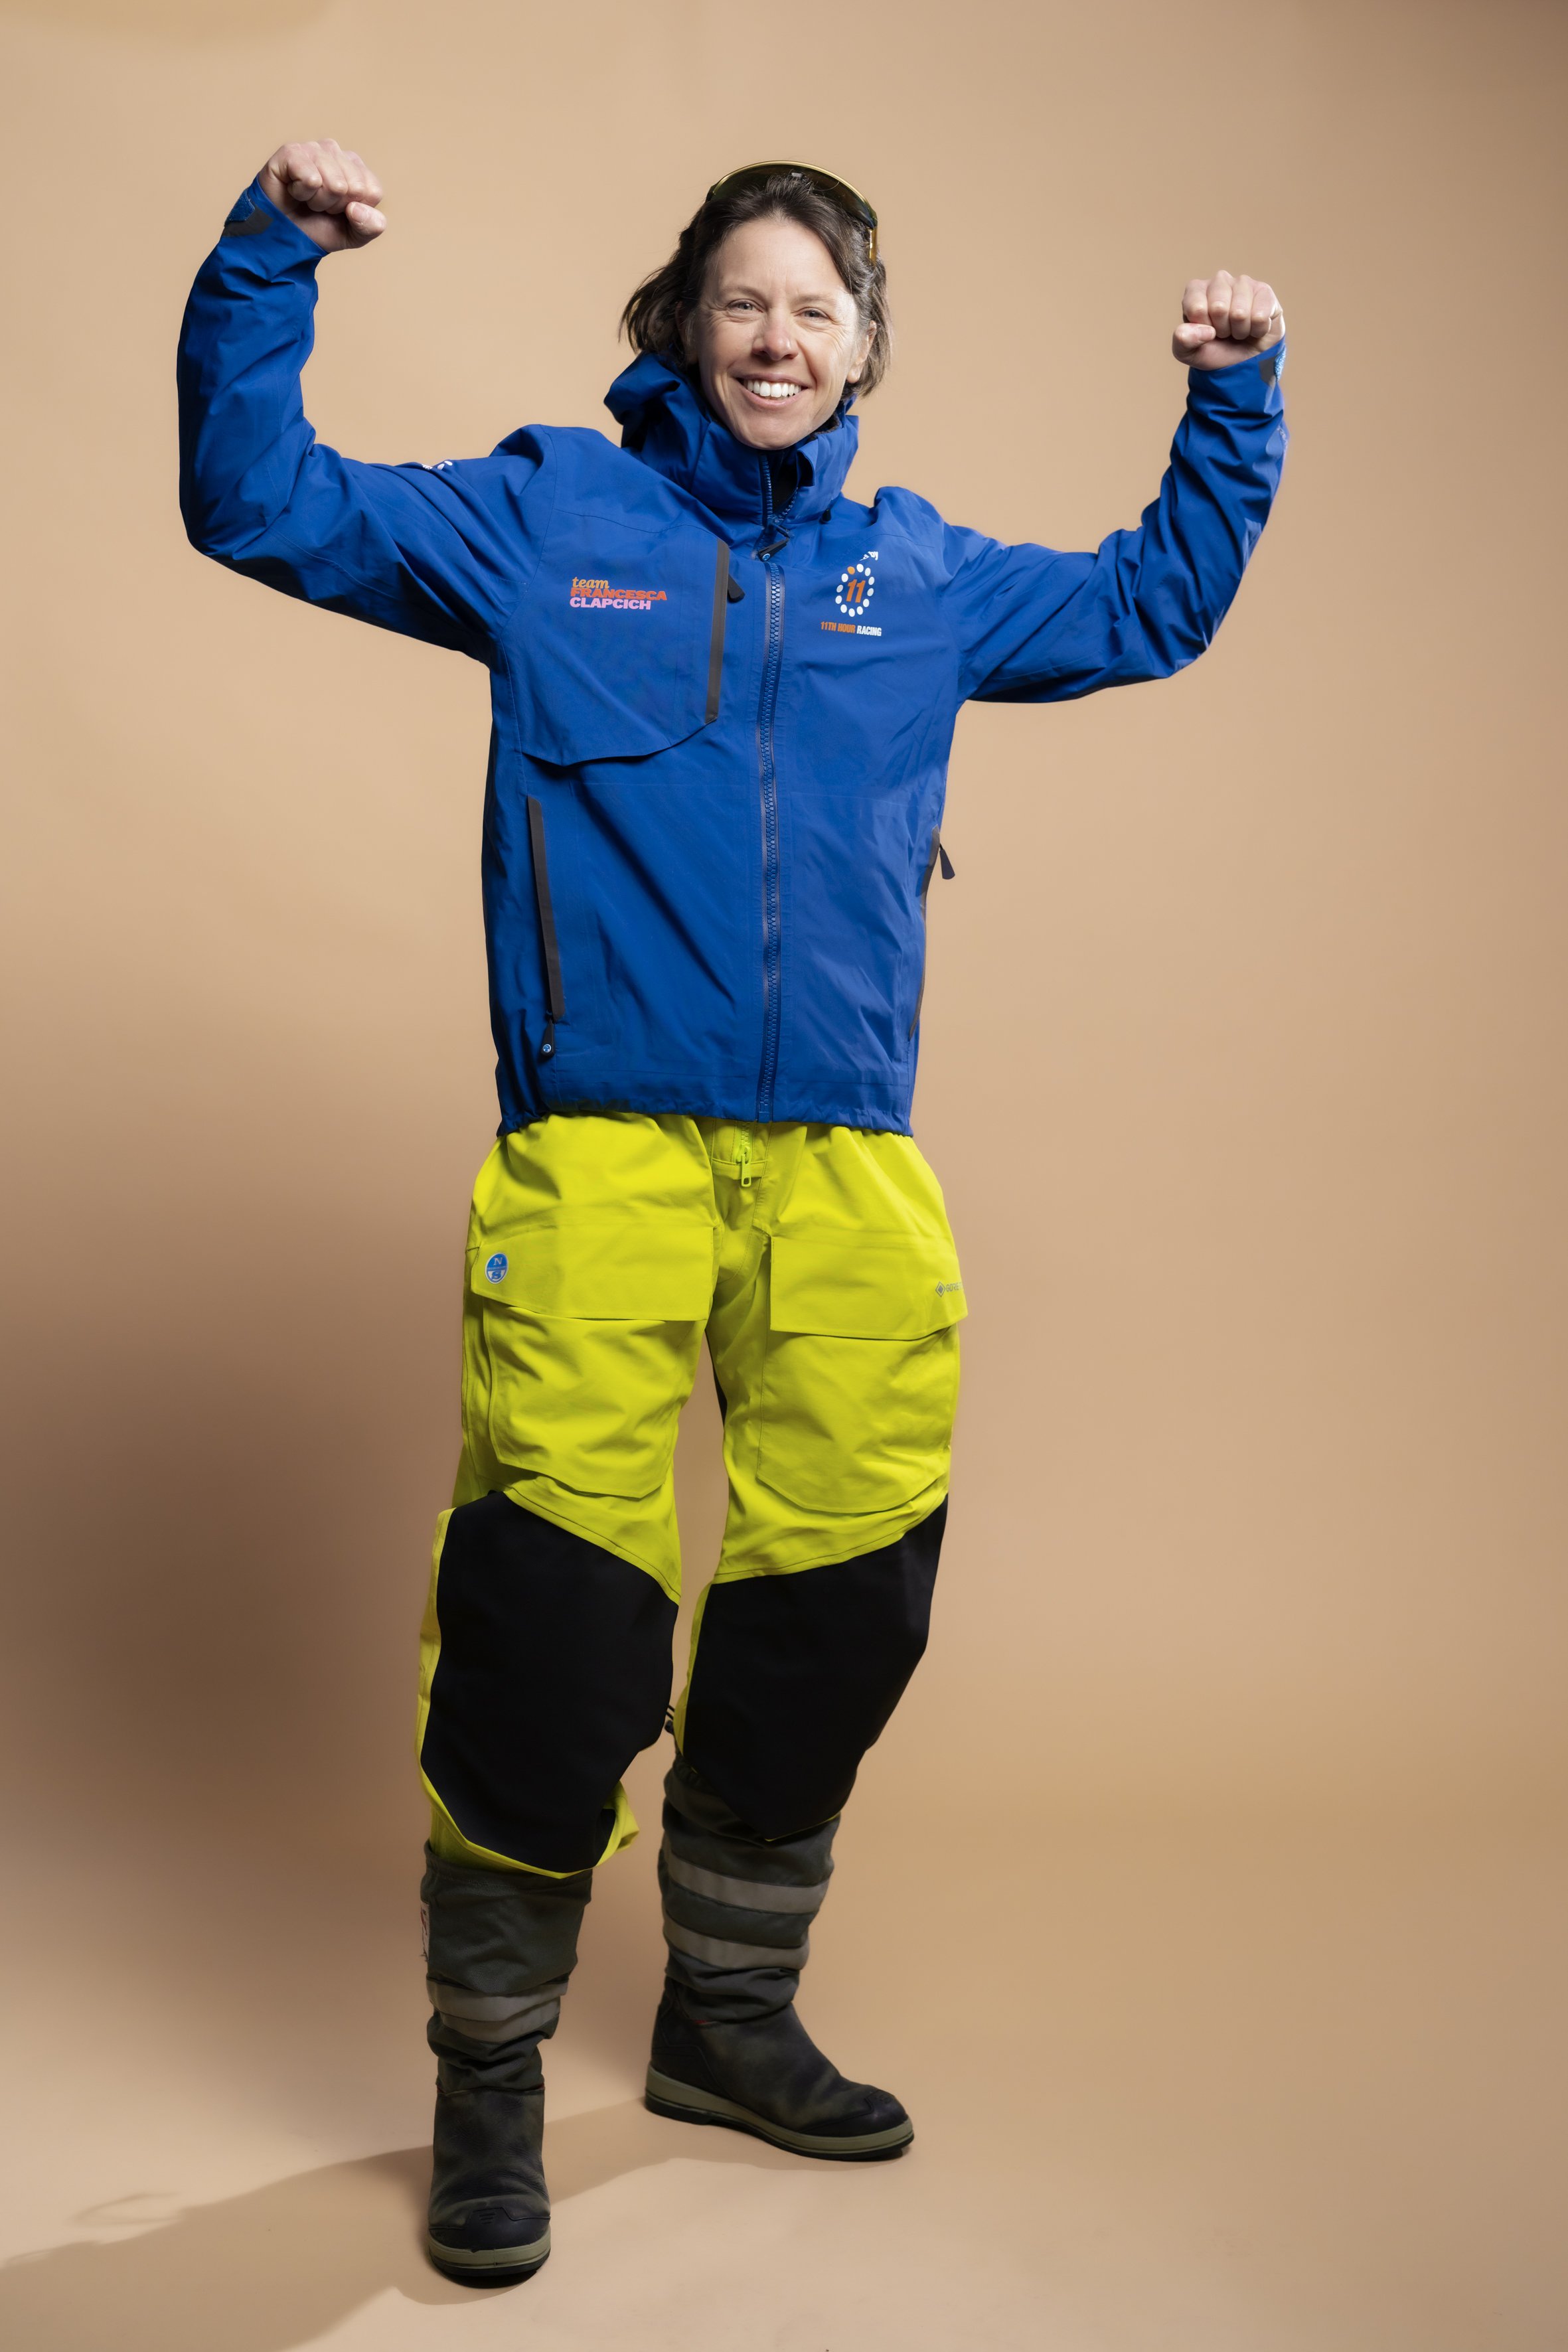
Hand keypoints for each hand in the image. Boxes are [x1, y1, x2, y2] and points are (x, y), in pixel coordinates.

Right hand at [257, 139, 385, 252]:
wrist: (284, 234)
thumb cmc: (319, 227)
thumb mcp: (355, 235)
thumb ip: (371, 226)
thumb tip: (357, 208)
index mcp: (356, 167)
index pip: (372, 190)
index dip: (355, 210)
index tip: (338, 211)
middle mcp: (336, 152)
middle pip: (354, 188)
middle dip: (336, 206)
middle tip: (320, 206)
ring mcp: (314, 149)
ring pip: (334, 184)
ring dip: (318, 202)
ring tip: (306, 199)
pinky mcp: (291, 152)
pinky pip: (311, 178)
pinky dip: (302, 193)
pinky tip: (293, 189)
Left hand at [1173, 272, 1283, 369]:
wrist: (1243, 360)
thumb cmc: (1214, 350)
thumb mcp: (1188, 352)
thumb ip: (1183, 341)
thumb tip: (1202, 330)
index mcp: (1196, 290)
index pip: (1196, 307)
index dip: (1202, 328)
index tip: (1206, 331)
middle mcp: (1219, 281)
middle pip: (1218, 307)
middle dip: (1222, 329)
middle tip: (1224, 332)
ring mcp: (1243, 283)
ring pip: (1240, 313)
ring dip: (1240, 331)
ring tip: (1238, 330)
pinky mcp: (1264, 291)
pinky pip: (1260, 316)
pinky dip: (1257, 330)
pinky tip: (1255, 327)